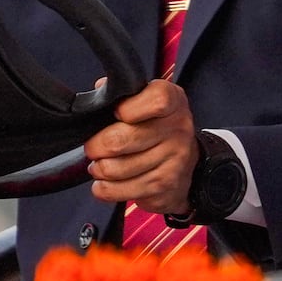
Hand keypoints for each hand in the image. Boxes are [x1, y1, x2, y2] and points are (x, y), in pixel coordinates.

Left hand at [82, 79, 197, 213]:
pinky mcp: (163, 186)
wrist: (187, 164)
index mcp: (174, 102)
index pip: (156, 101)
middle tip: (93, 147)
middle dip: (96, 146)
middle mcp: (178, 129)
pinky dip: (104, 188)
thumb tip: (99, 90)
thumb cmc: (158, 128)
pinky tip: (107, 182)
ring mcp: (174, 160)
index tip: (117, 113)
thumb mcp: (149, 101)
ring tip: (100, 165)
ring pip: (115, 169)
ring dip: (99, 169)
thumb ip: (125, 94)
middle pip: (120, 140)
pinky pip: (118, 190)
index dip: (128, 108)